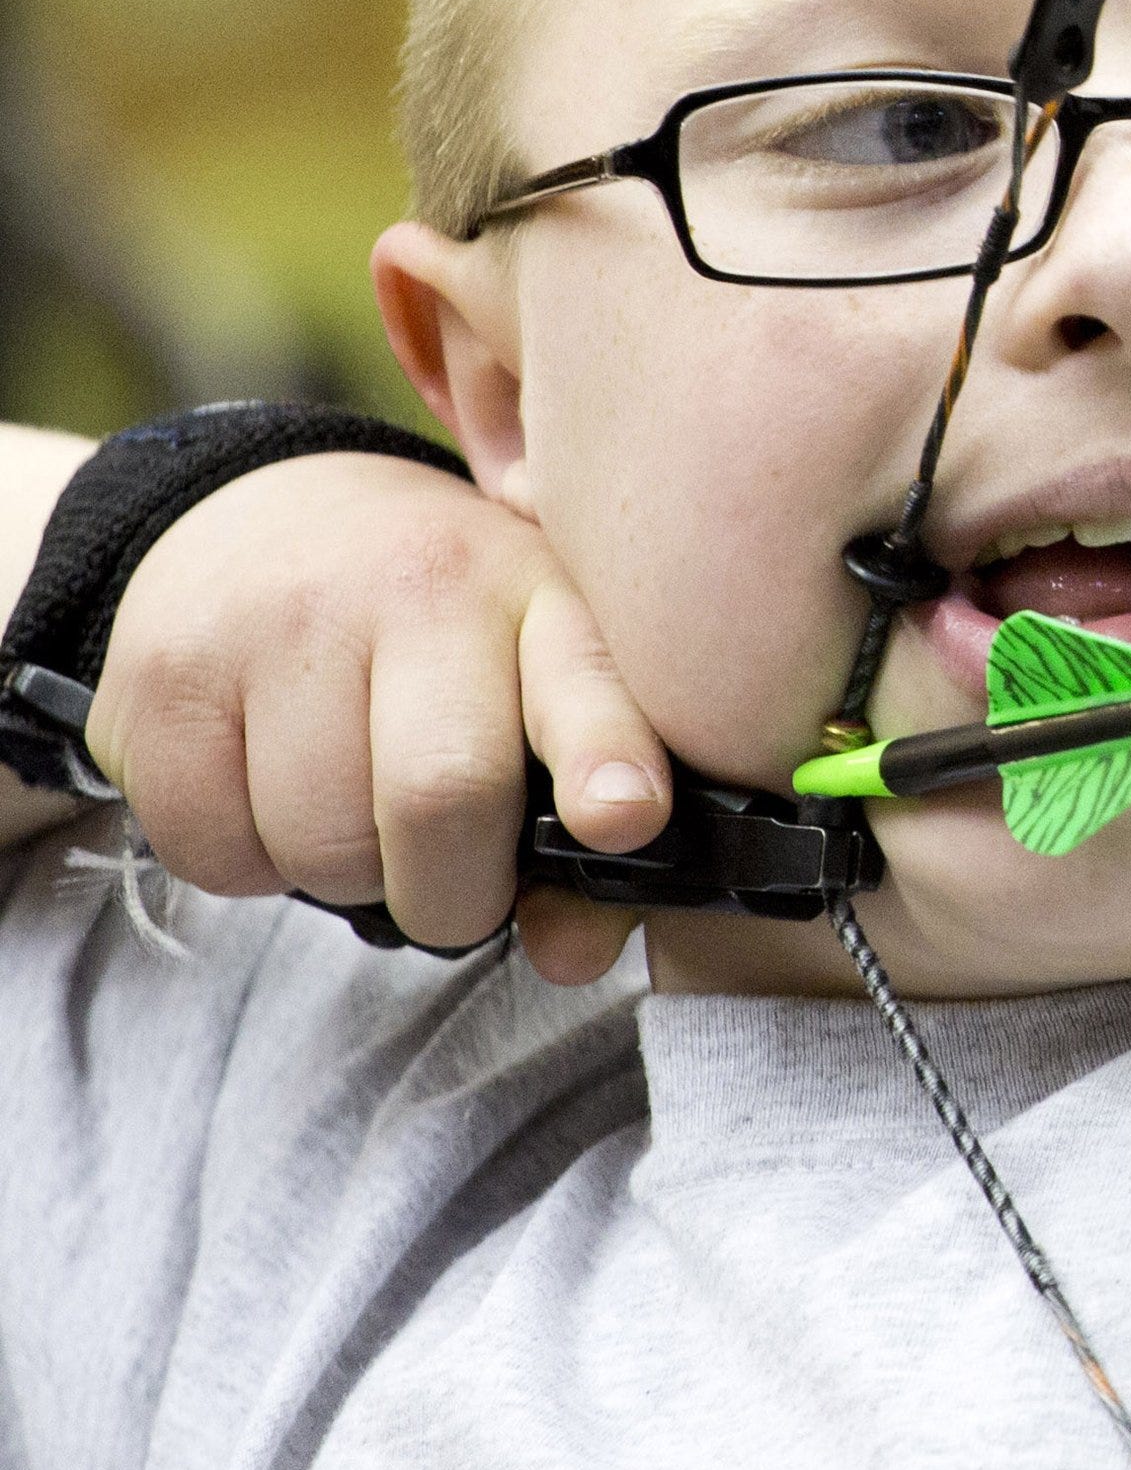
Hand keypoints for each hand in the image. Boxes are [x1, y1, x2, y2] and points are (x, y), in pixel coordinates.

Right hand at [84, 451, 667, 981]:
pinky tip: (271, 793)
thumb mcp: (536, 667)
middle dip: (457, 894)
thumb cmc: (436, 630)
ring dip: (350, 877)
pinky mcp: (167, 678)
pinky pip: (218, 855)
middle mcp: (417, 586)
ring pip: (325, 847)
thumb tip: (574, 952)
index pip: (585, 676)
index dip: (606, 757)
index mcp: (538, 591)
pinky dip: (253, 866)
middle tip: (453, 887)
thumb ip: (583, 805)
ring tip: (358, 808)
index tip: (623, 819)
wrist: (265, 517)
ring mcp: (282, 623)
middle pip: (442, 795)